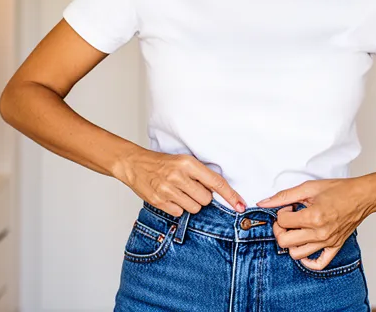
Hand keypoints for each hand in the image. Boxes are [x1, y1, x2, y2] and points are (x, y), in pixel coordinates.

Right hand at [118, 149, 246, 216]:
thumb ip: (200, 174)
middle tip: (190, 188)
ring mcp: (168, 190)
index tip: (241, 205)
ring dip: (190, 203)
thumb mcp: (183, 161)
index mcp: (188, 163)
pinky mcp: (159, 201)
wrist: (134, 164)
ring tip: (179, 192)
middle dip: (202, 197)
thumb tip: (219, 192)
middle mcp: (178, 176)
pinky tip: (170, 197)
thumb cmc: (162, 163)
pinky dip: (178, 208)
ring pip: (194, 208)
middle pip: (206, 199)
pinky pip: (180, 213)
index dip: (230, 195)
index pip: (216, 182)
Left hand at [257, 178, 375, 269]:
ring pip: (297, 255)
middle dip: (280, 230)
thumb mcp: (309, 187)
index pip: (282, 222)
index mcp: (313, 217)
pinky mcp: (335, 246)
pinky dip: (308, 261)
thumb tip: (264, 202)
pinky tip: (305, 248)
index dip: (281, 212)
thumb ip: (284, 196)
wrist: (362, 196)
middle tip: (287, 220)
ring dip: (291, 243)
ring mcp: (328, 242)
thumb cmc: (340, 190)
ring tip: (297, 230)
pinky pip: (319, 264)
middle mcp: (320, 233)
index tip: (289, 207)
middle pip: (285, 242)